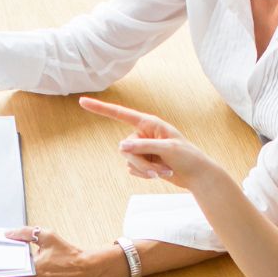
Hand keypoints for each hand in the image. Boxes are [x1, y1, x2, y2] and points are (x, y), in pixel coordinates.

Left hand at [4, 226, 122, 276]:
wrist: (88, 271)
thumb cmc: (69, 253)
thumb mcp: (47, 236)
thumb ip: (25, 233)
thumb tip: (8, 234)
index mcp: (31, 271)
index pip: (4, 272)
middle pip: (15, 276)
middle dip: (19, 268)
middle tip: (30, 260)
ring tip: (43, 269)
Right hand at [78, 97, 226, 191]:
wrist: (196, 175)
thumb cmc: (187, 157)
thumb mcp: (167, 148)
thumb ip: (144, 146)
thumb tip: (121, 147)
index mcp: (149, 123)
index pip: (120, 114)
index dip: (101, 108)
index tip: (82, 101)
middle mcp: (142, 134)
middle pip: (124, 148)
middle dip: (140, 162)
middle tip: (158, 171)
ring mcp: (141, 149)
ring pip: (128, 161)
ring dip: (145, 170)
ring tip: (164, 172)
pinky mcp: (142, 162)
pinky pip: (132, 170)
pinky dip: (145, 175)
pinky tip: (160, 175)